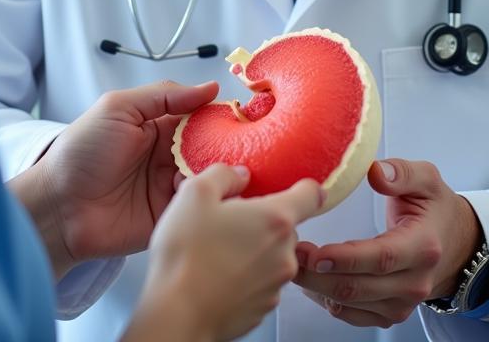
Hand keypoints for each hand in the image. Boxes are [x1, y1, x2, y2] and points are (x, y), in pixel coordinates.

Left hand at [8, 79, 219, 276]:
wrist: (59, 205)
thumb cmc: (82, 151)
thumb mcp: (119, 108)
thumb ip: (164, 95)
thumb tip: (210, 86)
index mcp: (158, 125)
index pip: (199, 115)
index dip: (219, 115)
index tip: (242, 116)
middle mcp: (168, 154)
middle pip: (210, 147)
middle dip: (225, 146)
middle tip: (239, 147)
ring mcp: (169, 186)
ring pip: (208, 175)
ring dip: (215, 171)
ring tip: (210, 168)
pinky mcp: (169, 215)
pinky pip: (196, 204)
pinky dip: (203, 197)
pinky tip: (197, 190)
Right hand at [123, 165, 324, 341]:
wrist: (177, 313)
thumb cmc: (186, 255)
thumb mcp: (195, 193)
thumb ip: (224, 175)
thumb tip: (238, 175)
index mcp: (275, 219)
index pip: (310, 195)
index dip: (303, 186)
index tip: (294, 185)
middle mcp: (284, 254)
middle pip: (285, 226)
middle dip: (262, 220)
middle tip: (229, 220)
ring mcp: (275, 285)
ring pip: (272, 255)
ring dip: (253, 249)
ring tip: (216, 250)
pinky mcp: (262, 309)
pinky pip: (260, 282)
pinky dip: (245, 275)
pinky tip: (217, 273)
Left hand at [293, 158, 480, 328]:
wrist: (454, 244)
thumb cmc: (433, 207)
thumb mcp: (427, 179)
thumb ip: (402, 172)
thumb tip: (375, 171)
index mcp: (423, 247)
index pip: (381, 258)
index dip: (346, 258)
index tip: (315, 251)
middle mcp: (414, 282)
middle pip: (360, 287)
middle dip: (319, 274)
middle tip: (288, 253)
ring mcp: (402, 303)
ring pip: (352, 304)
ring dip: (317, 287)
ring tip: (290, 262)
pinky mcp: (389, 313)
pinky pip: (352, 314)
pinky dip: (326, 300)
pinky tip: (308, 279)